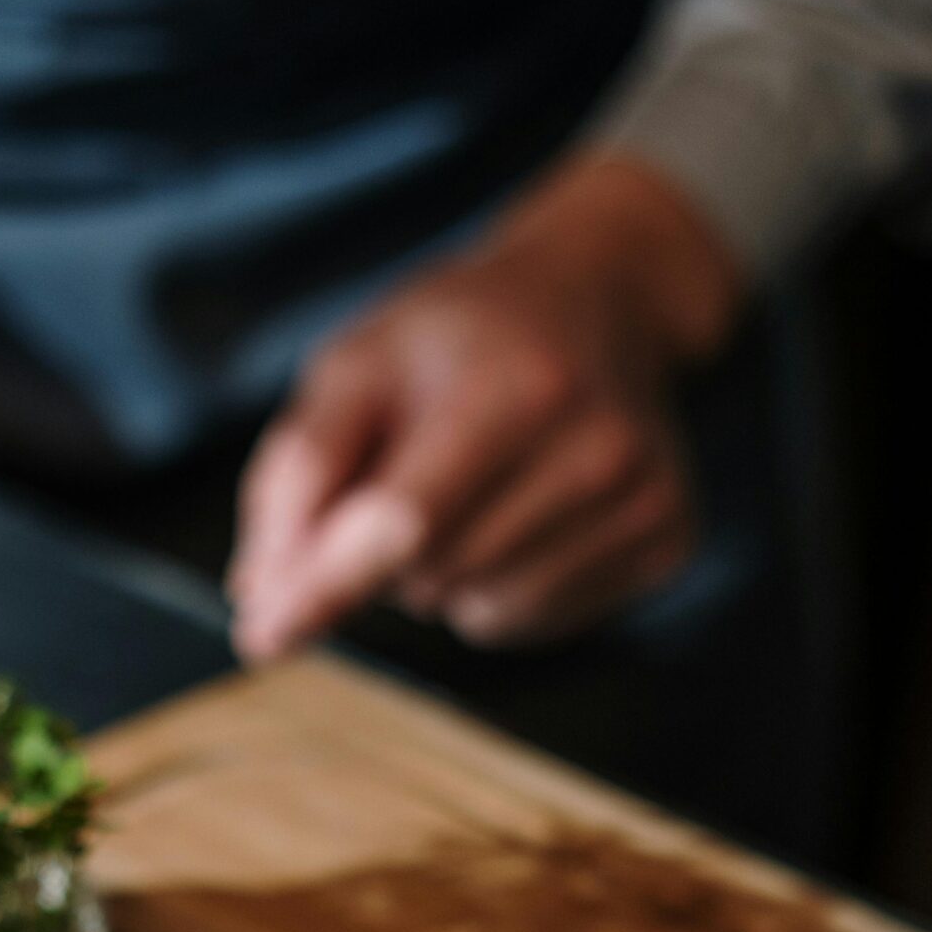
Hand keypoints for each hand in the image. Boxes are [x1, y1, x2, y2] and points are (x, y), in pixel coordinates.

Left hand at [228, 154, 740, 657]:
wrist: (598, 297)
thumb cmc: (461, 335)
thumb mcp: (359, 363)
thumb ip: (300, 471)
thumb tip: (263, 593)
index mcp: (515, 385)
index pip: (404, 521)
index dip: (326, 583)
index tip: (264, 635)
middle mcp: (597, 448)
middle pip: (431, 575)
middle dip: (388, 552)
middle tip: (415, 468)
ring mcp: (644, 502)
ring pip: (480, 612)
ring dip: (444, 574)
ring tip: (474, 488)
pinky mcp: (668, 544)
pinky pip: (533, 623)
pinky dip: (500, 587)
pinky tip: (521, 515)